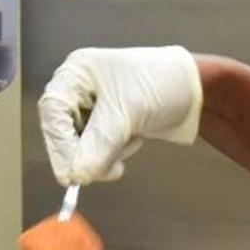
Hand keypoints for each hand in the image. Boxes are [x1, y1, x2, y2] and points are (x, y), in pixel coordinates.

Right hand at [38, 46, 202, 185]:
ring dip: (107, 152)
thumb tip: (77, 174)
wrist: (195, 91)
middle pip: (63, 133)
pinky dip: (115, 153)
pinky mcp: (106, 126)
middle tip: (110, 167)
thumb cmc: (163, 83)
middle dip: (89, 152)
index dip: (60, 146)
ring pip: (82, 147)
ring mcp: (92, 109)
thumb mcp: (127, 113)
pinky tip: (134, 138)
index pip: (53, 113)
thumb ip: (99, 145)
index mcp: (77, 73)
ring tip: (132, 136)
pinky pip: (98, 151)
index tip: (72, 175)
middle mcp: (79, 90)